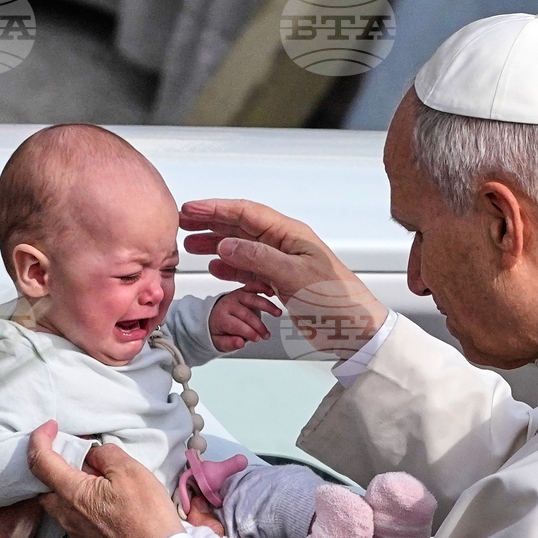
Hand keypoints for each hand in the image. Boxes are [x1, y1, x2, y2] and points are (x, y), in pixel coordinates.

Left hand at [26, 420, 183, 537]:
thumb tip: (93, 454)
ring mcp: (75, 535)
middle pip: (47, 486)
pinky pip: (76, 520)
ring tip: (100, 482)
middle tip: (82, 457)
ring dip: (73, 488)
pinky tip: (108, 505)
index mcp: (71, 492)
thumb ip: (106, 454)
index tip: (51, 427)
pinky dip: (84, 506)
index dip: (40, 438)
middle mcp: (65, 515)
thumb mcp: (131, 471)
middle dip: (58, 467)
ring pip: (62, 504)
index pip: (39, 460)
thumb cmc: (147, 515)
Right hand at [181, 199, 388, 354]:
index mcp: (291, 235)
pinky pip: (250, 270)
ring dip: (217, 245)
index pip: (247, 213)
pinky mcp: (282, 283)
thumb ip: (259, 258)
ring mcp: (283, 264)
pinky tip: (217, 267)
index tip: (190, 210)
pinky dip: (231, 268)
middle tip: (183, 224)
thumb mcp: (295, 277)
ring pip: (242, 248)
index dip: (216, 209)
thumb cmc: (336, 300)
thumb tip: (227, 244)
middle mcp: (285, 245)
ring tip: (192, 245)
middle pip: (241, 227)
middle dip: (211, 223)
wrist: (354, 328)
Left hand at [209, 283, 282, 351]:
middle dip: (258, 325)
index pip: (235, 325)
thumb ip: (229, 343)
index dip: (248, 332)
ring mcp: (237, 295)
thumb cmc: (220, 328)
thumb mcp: (219, 341)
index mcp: (221, 316)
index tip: (256, 339)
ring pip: (253, 298)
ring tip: (277, 313)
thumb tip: (240, 343)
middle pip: (246, 314)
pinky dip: (263, 287)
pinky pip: (254, 286)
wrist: (216, 314)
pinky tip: (272, 292)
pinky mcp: (244, 290)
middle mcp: (228, 304)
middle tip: (266, 335)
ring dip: (267, 306)